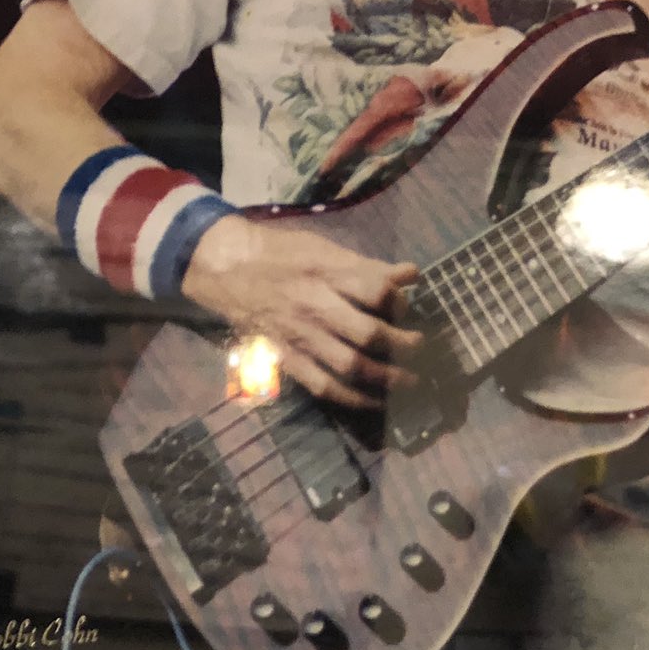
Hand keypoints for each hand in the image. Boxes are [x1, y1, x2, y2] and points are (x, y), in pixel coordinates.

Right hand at [182, 213, 420, 408]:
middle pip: (368, 334)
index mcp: (327, 273)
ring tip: (410, 381)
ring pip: (351, 366)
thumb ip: (367, 266)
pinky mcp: (287, 359)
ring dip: (387, 379)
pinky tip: (375, 402)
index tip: (407, 308)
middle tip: (421, 349)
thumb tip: (411, 274)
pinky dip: (353, 399)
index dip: (400, 303)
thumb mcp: (324, 247)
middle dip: (403, 346)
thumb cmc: (280, 253)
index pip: (376, 291)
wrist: (226, 268)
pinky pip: (324, 387)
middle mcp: (316, 307)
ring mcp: (301, 337)